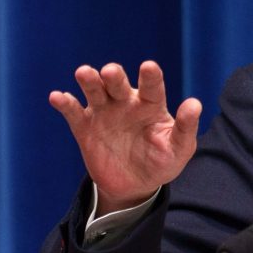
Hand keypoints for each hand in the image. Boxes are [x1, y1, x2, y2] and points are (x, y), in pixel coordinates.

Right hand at [48, 61, 201, 212]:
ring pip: (95, 91)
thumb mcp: (179, 149)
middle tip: (110, 72)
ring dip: (89, 81)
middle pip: (118, 84)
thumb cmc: (162, 161)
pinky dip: (65, 103)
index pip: (152, 87)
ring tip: (84, 73)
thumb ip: (186, 128)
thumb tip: (195, 103)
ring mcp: (104, 112)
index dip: (150, 77)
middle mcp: (126, 102)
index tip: (149, 66)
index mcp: (151, 105)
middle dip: (114, 76)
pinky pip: (73, 112)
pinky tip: (57, 97)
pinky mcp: (85, 127)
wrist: (135, 185)